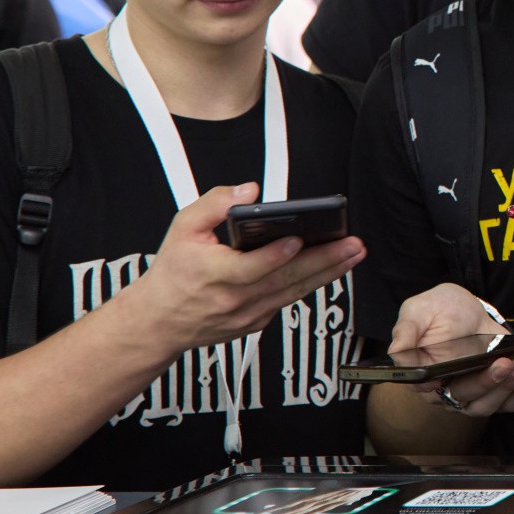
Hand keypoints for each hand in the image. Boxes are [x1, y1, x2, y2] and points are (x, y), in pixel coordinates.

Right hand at [114, 183, 365, 360]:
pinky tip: (332, 268)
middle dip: (323, 261)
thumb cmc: (174, 272)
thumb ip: (214, 204)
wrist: (160, 321)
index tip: (297, 239)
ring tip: (353, 254)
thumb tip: (249, 191)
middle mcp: (234, 298)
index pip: (250, 267)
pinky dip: (310, 284)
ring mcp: (248, 314)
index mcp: (213, 274)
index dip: (274, 255)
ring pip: (294, 292)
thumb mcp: (183, 228)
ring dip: (328, 273)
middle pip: (285, 280)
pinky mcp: (257, 322)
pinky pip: (288, 300)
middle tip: (352, 244)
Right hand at [390, 283, 513, 416]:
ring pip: (489, 404)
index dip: (447, 386)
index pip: (430, 391)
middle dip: (488, 383)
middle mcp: (446, 391)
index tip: (461, 372)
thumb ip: (407, 330)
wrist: (461, 307)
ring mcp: (472, 392)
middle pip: (466, 400)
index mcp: (422, 376)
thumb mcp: (417, 311)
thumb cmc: (435, 310)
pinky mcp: (495, 388)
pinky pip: (511, 399)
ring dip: (509, 387)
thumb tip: (397, 352)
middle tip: (505, 363)